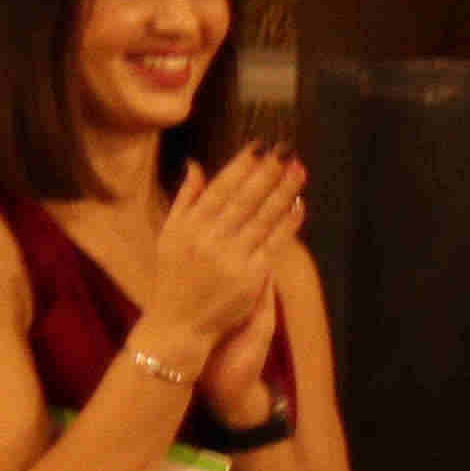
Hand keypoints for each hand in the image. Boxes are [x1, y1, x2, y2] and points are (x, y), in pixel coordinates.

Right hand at [152, 144, 303, 357]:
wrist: (178, 324)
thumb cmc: (173, 277)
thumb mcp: (169, 234)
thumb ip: (185, 199)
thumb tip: (195, 165)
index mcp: (189, 225)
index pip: (220, 188)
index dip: (242, 165)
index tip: (260, 146)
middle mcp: (209, 238)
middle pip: (245, 198)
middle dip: (267, 172)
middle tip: (287, 150)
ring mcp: (231, 257)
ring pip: (262, 218)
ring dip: (283, 192)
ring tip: (299, 169)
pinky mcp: (250, 277)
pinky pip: (274, 244)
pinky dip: (288, 224)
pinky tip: (300, 205)